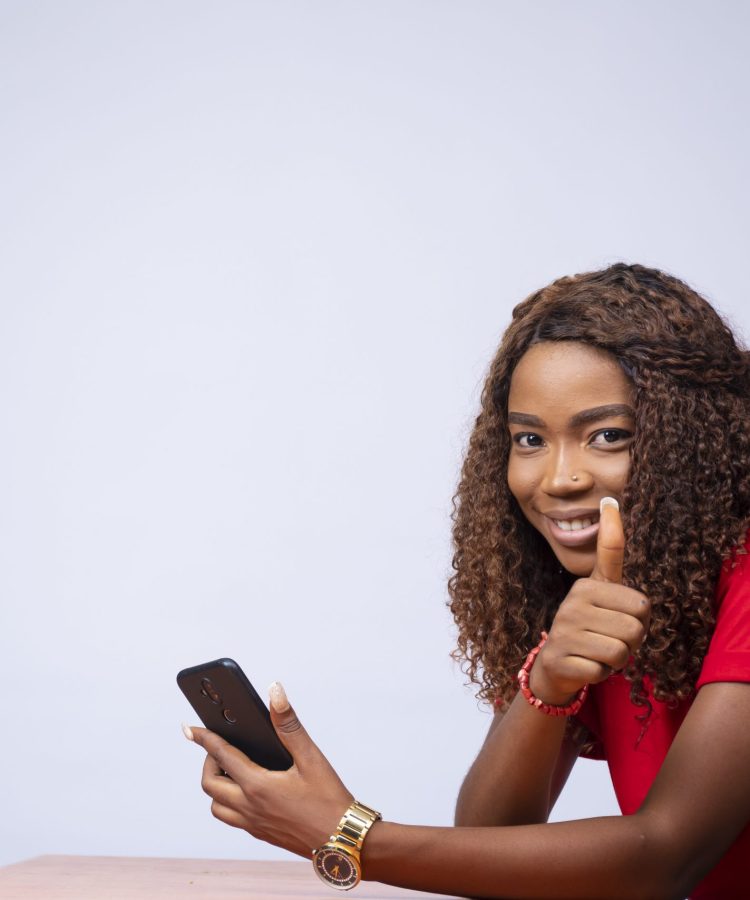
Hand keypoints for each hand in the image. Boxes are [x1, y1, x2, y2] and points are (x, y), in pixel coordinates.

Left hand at [185, 683, 352, 857]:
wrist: (343, 841)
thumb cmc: (330, 800)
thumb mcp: (311, 757)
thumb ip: (289, 724)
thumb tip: (275, 692)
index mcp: (258, 786)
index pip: (221, 756)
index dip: (204, 738)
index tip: (189, 728)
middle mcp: (249, 808)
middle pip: (210, 784)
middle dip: (209, 762)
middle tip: (222, 747)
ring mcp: (253, 824)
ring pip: (217, 807)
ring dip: (216, 786)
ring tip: (233, 769)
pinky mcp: (261, 834)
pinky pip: (232, 818)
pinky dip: (228, 802)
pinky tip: (248, 791)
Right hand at [530, 499, 650, 704]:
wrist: (555, 667)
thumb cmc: (589, 631)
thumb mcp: (600, 600)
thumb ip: (609, 564)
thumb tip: (610, 505)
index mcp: (587, 585)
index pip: (611, 558)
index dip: (611, 528)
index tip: (609, 499)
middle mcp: (574, 600)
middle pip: (637, 621)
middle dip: (633, 640)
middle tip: (612, 639)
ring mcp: (566, 628)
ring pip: (623, 648)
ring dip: (619, 659)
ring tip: (601, 652)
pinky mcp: (562, 655)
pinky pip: (604, 668)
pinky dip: (602, 673)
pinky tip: (588, 665)